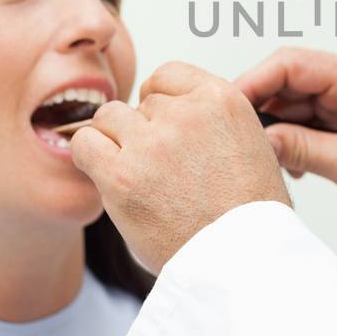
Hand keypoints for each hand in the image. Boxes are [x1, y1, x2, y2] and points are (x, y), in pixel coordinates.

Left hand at [70, 61, 290, 273]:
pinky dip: (90, 157)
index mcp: (223, 100)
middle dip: (144, 130)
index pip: (168, 76)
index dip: (161, 103)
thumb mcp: (251, 146)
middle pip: (140, 102)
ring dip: (116, 142)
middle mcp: (186, 113)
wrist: (244, 259)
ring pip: (109, 117)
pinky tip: (108, 178)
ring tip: (136, 175)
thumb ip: (210, 123)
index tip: (165, 128)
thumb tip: (168, 117)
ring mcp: (152, 142)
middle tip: (158, 168)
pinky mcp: (122, 175)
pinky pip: (85, 144)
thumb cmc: (249, 216)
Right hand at [234, 48, 336, 220]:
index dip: (251, 83)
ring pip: (294, 98)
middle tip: (238, 142)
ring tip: (269, 162)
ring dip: (276, 128)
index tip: (225, 110)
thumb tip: (258, 142)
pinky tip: (293, 164)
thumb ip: (305, 151)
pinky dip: (294, 135)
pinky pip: (308, 113)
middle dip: (259, 109)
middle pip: (286, 79)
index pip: (290, 64)